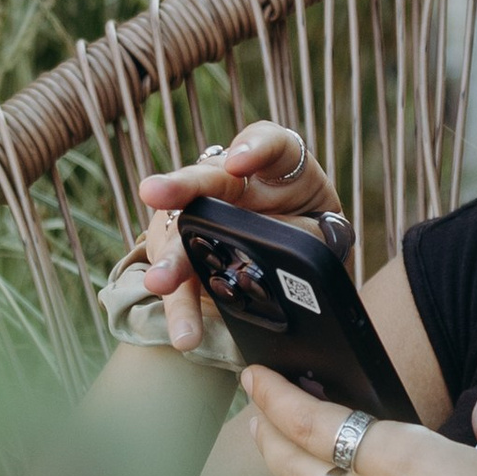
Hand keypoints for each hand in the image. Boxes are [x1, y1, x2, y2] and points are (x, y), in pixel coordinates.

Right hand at [131, 122, 341, 360]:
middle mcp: (230, 184)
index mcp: (275, 168)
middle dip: (181, 186)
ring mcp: (200, 219)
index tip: (239, 163)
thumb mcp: (322, 232)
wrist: (291, 269)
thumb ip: (311, 240)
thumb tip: (303, 273)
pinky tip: (183, 332)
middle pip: (205, 179)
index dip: (254, 147)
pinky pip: (182, 283)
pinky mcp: (187, 259)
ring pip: (181, 235)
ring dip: (171, 261)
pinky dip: (182, 309)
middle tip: (154, 191)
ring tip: (160, 281)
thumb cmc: (306, 236)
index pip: (269, 143)